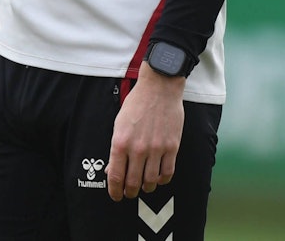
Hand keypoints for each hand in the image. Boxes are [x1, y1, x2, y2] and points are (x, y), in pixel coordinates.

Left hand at [105, 63, 185, 200]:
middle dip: (130, 192)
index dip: (115, 190)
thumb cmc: (136, 104)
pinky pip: (167, 173)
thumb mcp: (118, 124)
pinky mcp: (172, 147)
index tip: (115, 196)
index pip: (116, 176)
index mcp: (120, 142)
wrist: (159, 89)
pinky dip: (162, 180)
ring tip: (144, 186)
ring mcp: (156, 149)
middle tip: (129, 194)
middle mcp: (138, 149)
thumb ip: (116, 148)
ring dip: (146, 188)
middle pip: (133, 183)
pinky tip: (158, 178)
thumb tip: (113, 169)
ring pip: (151, 181)